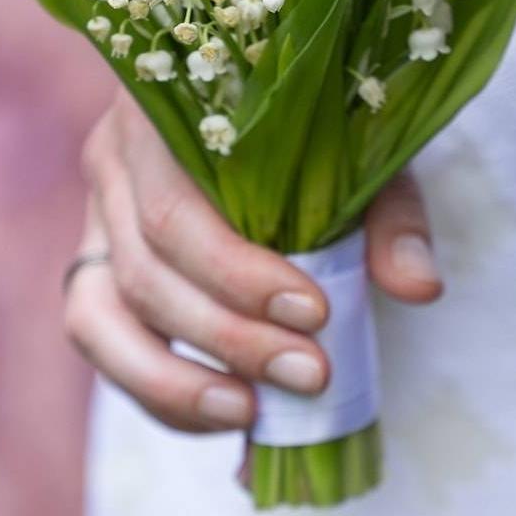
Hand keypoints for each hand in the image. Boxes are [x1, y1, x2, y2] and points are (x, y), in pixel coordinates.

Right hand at [64, 88, 443, 432]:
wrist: (271, 102)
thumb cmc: (312, 121)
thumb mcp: (359, 148)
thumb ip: (388, 213)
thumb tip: (418, 287)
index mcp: (162, 112)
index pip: (175, 209)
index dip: (235, 274)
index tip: (315, 312)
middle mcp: (114, 160)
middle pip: (144, 270)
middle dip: (227, 337)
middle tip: (309, 374)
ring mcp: (98, 214)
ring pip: (100, 316)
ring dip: (173, 381)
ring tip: (250, 412)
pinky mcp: (96, 262)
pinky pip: (100, 337)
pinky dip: (155, 387)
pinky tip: (221, 408)